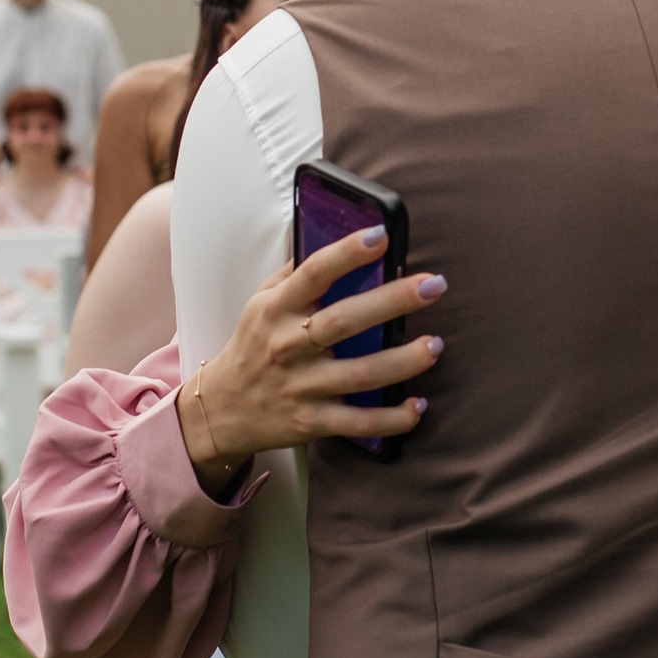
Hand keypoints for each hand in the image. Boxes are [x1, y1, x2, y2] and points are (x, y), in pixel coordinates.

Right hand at [183, 225, 447, 473]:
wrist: (222, 409)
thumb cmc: (254, 343)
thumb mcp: (261, 301)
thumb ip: (296, 272)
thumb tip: (334, 235)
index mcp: (277, 308)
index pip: (313, 273)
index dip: (347, 253)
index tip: (381, 236)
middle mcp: (288, 345)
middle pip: (344, 321)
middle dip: (392, 302)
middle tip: (433, 285)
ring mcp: (301, 386)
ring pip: (359, 375)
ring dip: (402, 362)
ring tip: (435, 345)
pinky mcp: (311, 421)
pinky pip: (357, 423)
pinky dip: (390, 419)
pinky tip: (417, 407)